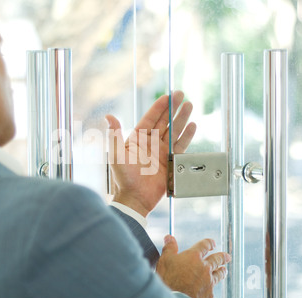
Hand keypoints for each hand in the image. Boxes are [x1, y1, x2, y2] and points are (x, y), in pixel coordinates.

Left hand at [105, 91, 195, 216]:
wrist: (135, 198)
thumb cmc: (123, 178)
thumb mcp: (116, 155)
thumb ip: (115, 135)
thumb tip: (108, 116)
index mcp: (137, 139)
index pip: (150, 119)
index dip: (158, 107)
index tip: (167, 95)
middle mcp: (150, 143)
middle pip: (164, 122)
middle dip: (173, 108)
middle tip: (181, 94)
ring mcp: (161, 152)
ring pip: (174, 131)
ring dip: (182, 118)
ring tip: (190, 105)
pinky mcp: (170, 162)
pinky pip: (180, 146)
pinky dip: (187, 136)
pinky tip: (192, 125)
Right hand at [156, 235, 230, 297]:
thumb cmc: (169, 279)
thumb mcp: (165, 260)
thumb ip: (169, 248)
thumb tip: (169, 238)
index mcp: (194, 256)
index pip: (205, 245)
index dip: (209, 243)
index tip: (212, 243)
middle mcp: (204, 268)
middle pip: (216, 259)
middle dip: (222, 257)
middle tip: (227, 256)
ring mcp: (208, 281)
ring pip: (218, 274)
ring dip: (221, 271)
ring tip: (224, 270)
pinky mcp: (209, 294)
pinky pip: (213, 289)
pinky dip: (212, 287)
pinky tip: (212, 288)